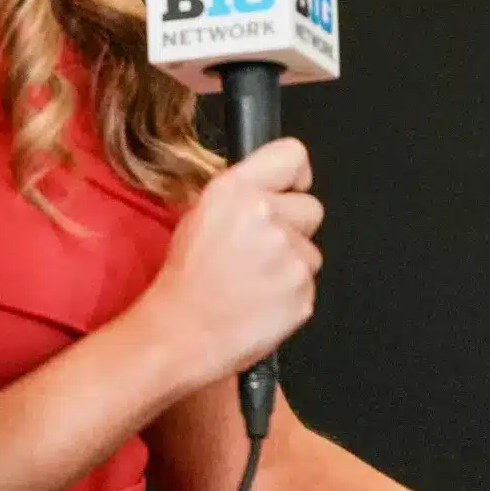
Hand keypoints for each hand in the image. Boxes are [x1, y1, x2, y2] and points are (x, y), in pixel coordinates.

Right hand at [132, 138, 323, 392]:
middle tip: (259, 251)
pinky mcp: (303, 290)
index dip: (295, 175)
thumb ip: (244, 195)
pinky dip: (290, 294)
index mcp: (235, 192)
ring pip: (310, 251)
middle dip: (293, 227)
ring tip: (252, 281)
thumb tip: (274, 187)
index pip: (292, 155)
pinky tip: (259, 301)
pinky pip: (308, 284)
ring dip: (290, 264)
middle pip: (311, 208)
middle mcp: (265, 216)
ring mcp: (289, 254)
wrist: (178, 335)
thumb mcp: (201, 217)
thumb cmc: (184, 283)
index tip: (291, 188)